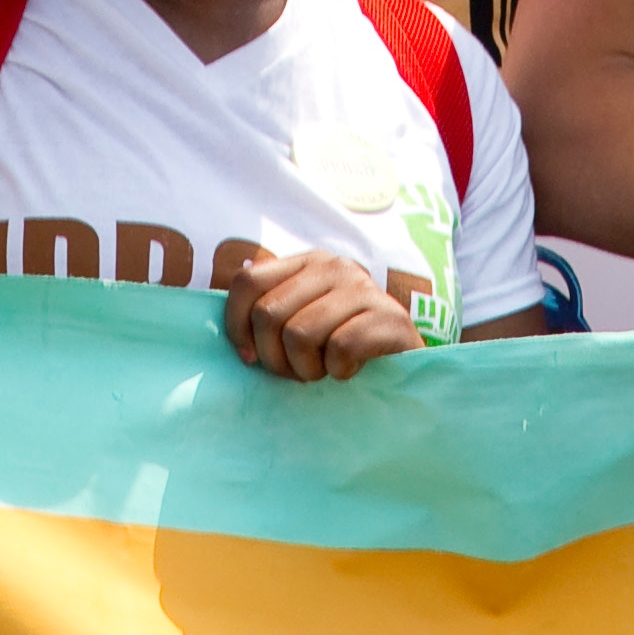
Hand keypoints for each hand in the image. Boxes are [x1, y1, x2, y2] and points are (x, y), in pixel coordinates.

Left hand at [215, 241, 424, 380]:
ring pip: (299, 334)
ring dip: (307, 368)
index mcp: (307, 263)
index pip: (248, 282)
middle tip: (296, 371)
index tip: (249, 358)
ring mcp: (364, 288)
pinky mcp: (390, 317)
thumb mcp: (303, 320)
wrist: (406, 364)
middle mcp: (334, 266)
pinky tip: (350, 368)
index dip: (237, 325)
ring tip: (324, 370)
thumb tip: (227, 324)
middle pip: (269, 314)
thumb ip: (269, 313)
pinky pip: (339, 349)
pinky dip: (338, 370)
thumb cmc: (343, 346)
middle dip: (274, 358)